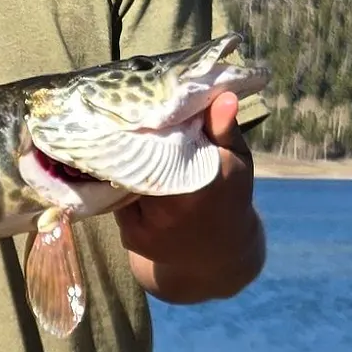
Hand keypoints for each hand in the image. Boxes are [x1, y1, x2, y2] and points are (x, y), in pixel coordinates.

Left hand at [116, 93, 264, 303]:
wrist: (217, 257)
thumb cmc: (230, 198)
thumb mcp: (237, 162)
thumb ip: (225, 130)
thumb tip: (222, 95)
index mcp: (205, 181)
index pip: (167, 143)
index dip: (152, 124)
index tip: (145, 106)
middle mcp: (175, 206)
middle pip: (139, 160)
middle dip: (132, 139)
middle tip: (122, 116)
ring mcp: (150, 225)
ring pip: (123, 178)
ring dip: (121, 160)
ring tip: (115, 135)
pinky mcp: (131, 237)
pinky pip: (115, 198)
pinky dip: (117, 183)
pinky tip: (118, 168)